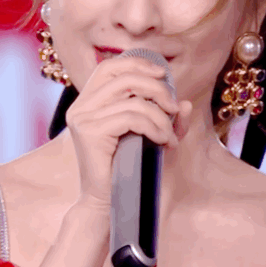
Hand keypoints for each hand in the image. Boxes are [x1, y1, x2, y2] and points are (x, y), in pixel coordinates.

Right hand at [65, 57, 191, 213]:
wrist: (108, 203)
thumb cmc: (128, 168)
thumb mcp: (151, 137)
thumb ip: (167, 119)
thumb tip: (185, 103)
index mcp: (88, 100)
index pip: (109, 66)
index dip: (137, 63)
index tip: (163, 74)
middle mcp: (81, 105)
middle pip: (124, 77)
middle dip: (157, 88)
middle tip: (174, 108)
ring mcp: (82, 117)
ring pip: (133, 100)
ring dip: (160, 116)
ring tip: (170, 135)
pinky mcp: (89, 132)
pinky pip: (131, 118)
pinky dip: (154, 127)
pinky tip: (163, 142)